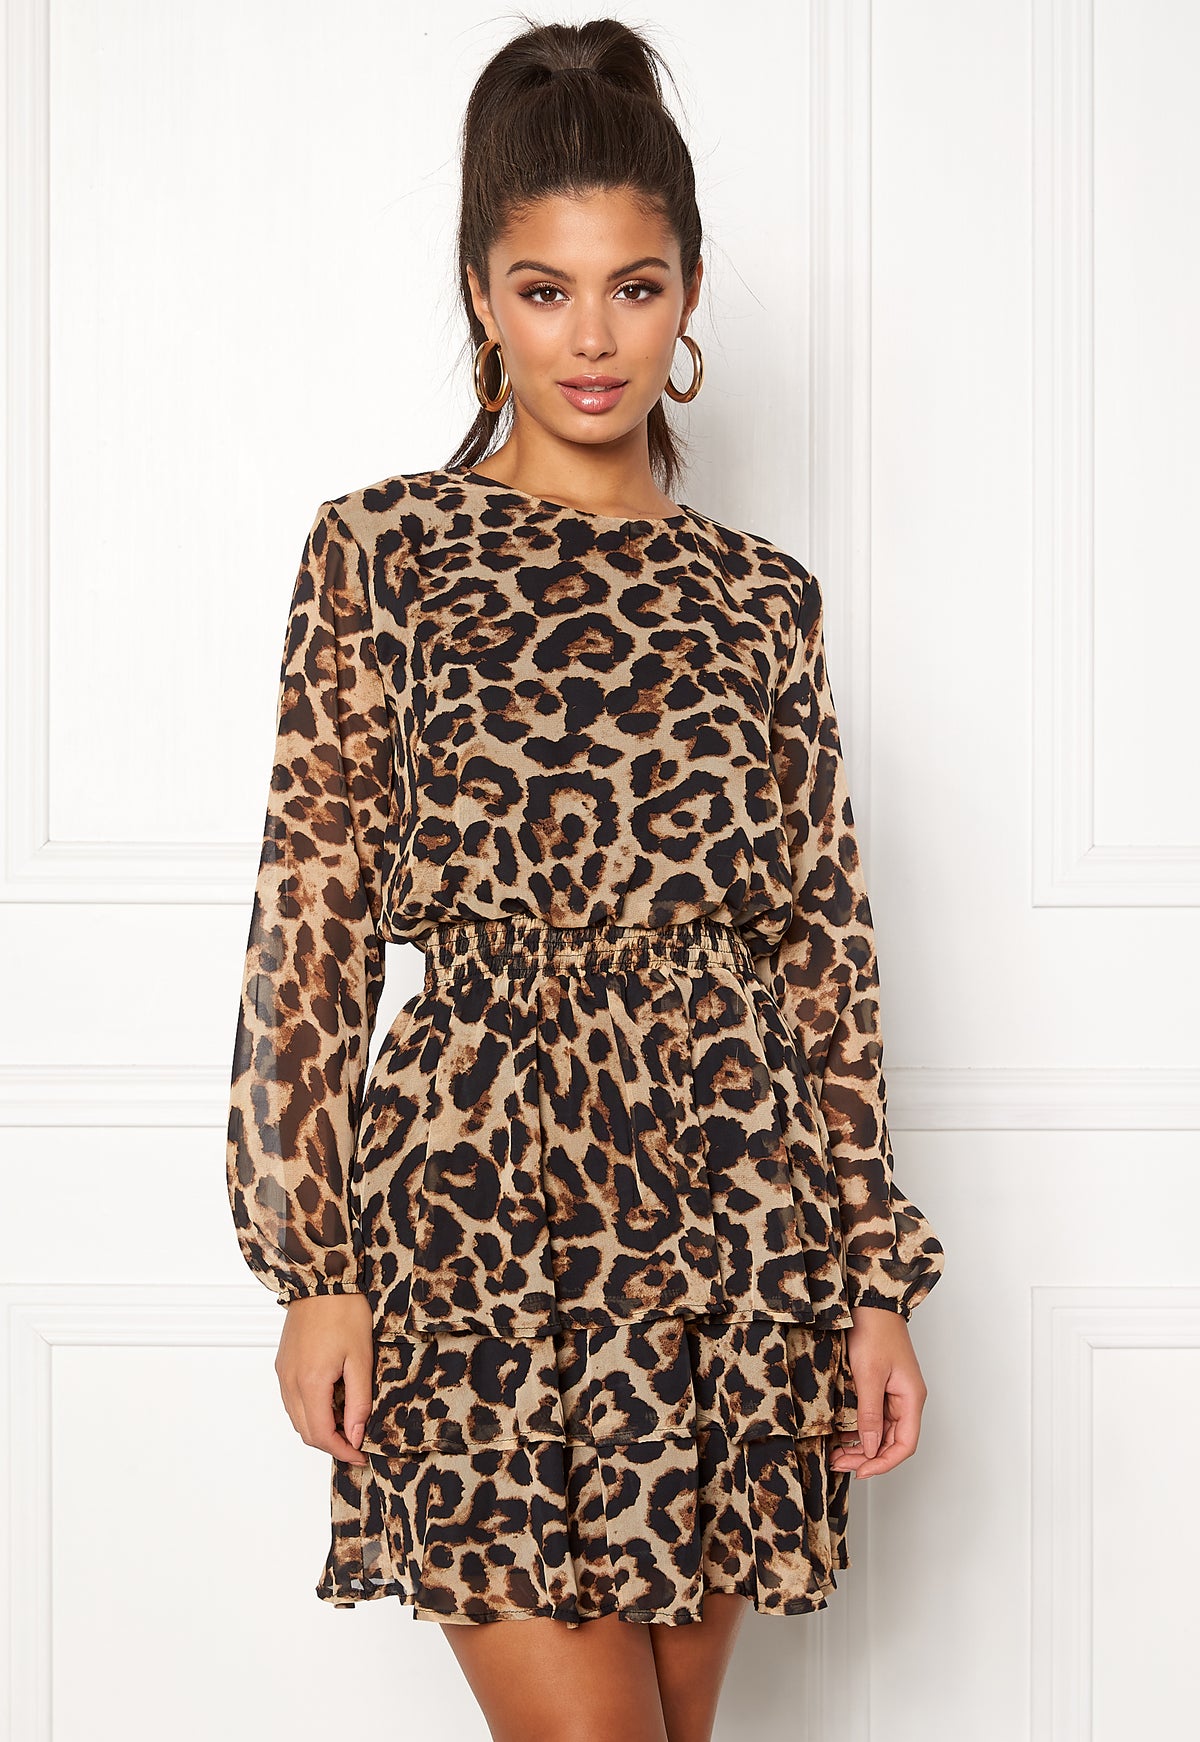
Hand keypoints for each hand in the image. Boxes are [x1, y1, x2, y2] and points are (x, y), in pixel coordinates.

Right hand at [274, 1292, 373, 1466]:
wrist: (321, 1280)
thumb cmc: (344, 1312)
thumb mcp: (361, 1358)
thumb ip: (358, 1401)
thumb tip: (354, 1435)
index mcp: (310, 1383)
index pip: (321, 1435)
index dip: (342, 1451)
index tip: (361, 1454)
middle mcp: (290, 1382)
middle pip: (306, 1431)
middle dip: (331, 1443)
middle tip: (356, 1442)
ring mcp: (283, 1373)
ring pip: (297, 1418)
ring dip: (320, 1427)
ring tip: (347, 1422)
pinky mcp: (283, 1364)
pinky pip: (292, 1400)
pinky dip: (310, 1410)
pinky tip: (331, 1401)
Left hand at [828, 1305, 928, 1480]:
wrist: (869, 1303)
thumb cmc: (874, 1332)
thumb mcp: (868, 1375)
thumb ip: (869, 1414)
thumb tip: (869, 1448)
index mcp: (911, 1399)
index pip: (904, 1445)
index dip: (883, 1463)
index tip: (860, 1472)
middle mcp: (905, 1399)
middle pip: (891, 1441)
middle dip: (866, 1457)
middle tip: (839, 1464)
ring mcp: (894, 1393)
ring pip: (880, 1431)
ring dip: (860, 1445)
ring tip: (836, 1454)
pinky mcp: (881, 1386)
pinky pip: (873, 1416)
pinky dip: (858, 1429)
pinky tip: (840, 1435)